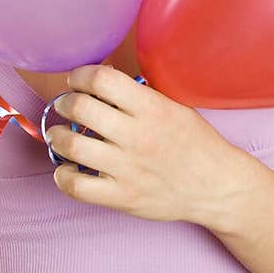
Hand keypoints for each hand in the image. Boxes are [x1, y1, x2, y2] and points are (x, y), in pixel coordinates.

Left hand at [48, 64, 243, 224]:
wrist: (216, 186)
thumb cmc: (196, 143)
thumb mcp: (175, 106)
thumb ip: (141, 93)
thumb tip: (104, 77)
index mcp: (151, 108)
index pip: (102, 80)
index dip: (81, 75)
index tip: (76, 80)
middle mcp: (137, 136)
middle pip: (80, 108)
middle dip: (64, 102)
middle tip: (65, 104)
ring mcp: (127, 169)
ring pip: (72, 146)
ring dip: (57, 136)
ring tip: (58, 134)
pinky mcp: (122, 197)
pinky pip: (77, 187)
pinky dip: (63, 176)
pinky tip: (66, 169)